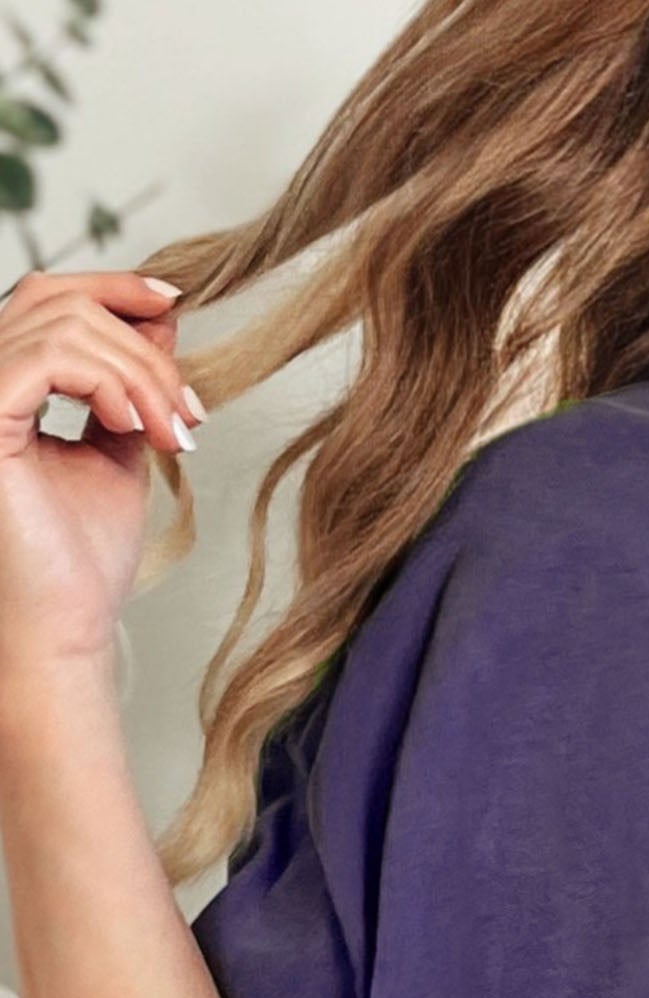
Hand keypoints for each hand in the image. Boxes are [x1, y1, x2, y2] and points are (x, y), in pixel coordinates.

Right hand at [0, 266, 204, 710]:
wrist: (66, 618)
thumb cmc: (83, 553)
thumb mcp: (119, 447)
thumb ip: (128, 385)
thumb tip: (160, 321)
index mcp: (3, 382)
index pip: (46, 298)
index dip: (112, 288)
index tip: (175, 305)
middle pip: (60, 303)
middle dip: (144, 351)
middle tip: (190, 415)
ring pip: (66, 327)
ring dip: (141, 377)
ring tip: (176, 436)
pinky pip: (52, 359)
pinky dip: (111, 385)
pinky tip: (138, 429)